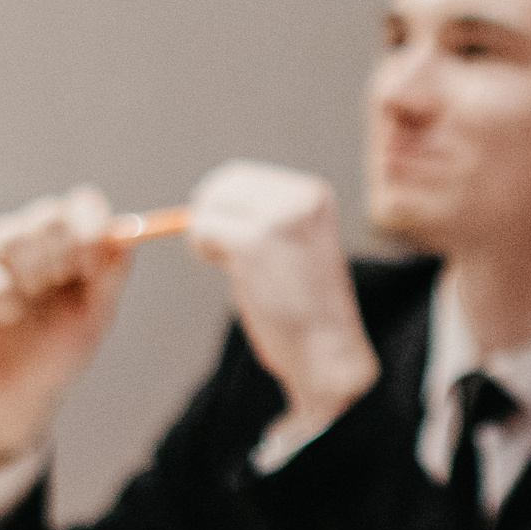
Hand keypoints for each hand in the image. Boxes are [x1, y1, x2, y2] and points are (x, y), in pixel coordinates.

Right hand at [0, 187, 133, 472]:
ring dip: (33, 275)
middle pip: (49, 214)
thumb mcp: (95, 317)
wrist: (17, 394)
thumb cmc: (59, 352)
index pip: (83, 206)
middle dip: (62, 252)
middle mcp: (34, 243)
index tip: (94, 255)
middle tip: (60, 285)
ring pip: (15, 235)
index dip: (90, 223)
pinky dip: (2, 297)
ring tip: (32, 306)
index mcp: (72, 247)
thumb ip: (110, 278)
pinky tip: (8, 317)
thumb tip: (128, 240)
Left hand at [187, 162, 378, 440]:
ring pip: (209, 206)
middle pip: (223, 184)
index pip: (243, 176)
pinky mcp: (255, 242)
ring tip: (235, 265)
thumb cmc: (307, 309)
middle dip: (211, 215)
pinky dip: (204, 250)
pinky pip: (202, 229)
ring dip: (208, 234)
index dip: (223, 205)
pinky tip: (231, 272)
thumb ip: (262, 219)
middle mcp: (300, 198)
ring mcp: (278, 218)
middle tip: (222, 251)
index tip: (230, 238)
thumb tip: (206, 201)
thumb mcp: (296, 245)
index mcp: (314, 194)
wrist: (328, 352)